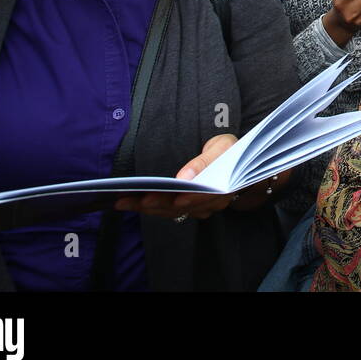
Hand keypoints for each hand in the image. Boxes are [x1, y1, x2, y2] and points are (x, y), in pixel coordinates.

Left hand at [114, 134, 238, 219]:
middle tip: (131, 200)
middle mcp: (213, 203)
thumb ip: (204, 161)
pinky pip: (169, 212)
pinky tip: (133, 203)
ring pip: (172, 213)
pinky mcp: (189, 209)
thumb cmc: (229, 150)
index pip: (205, 196)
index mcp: (225, 187)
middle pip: (182, 208)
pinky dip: (150, 208)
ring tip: (123, 202)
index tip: (174, 199)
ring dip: (147, 209)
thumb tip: (185, 177)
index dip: (189, 199)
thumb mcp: (222, 147)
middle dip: (156, 205)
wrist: (237, 161)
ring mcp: (201, 208)